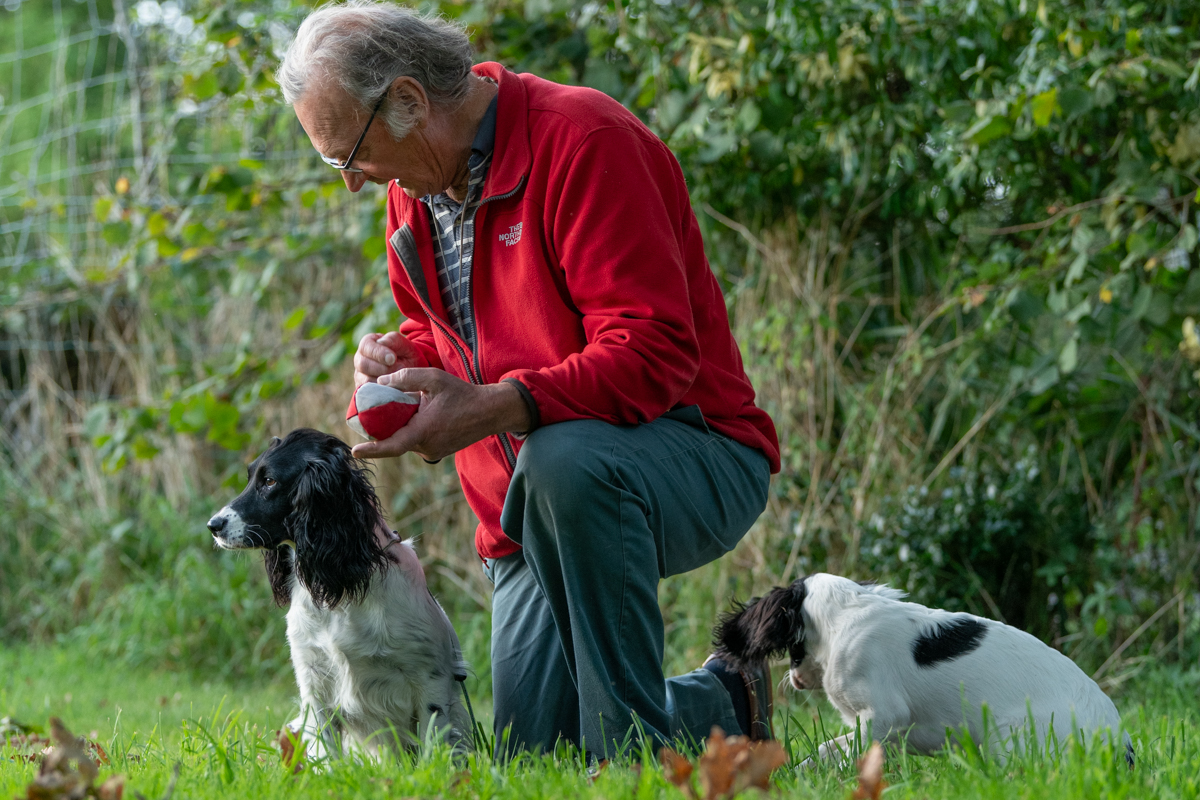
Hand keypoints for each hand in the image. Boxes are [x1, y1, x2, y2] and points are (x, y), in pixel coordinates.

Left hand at [350, 369, 532, 460]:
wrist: (490, 412)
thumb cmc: (462, 393)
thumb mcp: (434, 378)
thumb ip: (406, 377)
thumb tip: (381, 382)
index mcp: (423, 430)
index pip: (392, 446)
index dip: (372, 451)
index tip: (355, 452)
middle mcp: (426, 446)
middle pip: (396, 441)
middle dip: (383, 431)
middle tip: (373, 414)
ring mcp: (433, 452)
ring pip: (407, 442)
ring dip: (400, 429)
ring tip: (402, 410)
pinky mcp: (438, 451)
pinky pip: (417, 443)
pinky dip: (411, 431)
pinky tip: (416, 416)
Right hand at [353, 330, 419, 387]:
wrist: (411, 371)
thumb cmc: (406, 355)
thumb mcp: (404, 345)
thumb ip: (393, 340)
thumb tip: (382, 343)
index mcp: (367, 344)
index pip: (366, 347)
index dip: (379, 353)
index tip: (393, 359)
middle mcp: (360, 359)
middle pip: (363, 364)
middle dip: (383, 368)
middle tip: (399, 370)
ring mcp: (360, 376)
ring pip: (365, 380)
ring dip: (384, 381)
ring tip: (399, 380)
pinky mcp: (364, 390)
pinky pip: (369, 394)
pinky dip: (383, 392)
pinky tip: (394, 389)